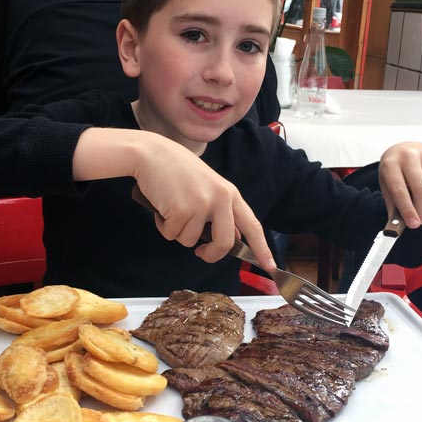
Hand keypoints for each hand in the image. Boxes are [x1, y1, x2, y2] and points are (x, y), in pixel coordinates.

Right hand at [70, 127, 274, 270]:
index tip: (270, 267)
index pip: (252, 226)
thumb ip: (220, 210)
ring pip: (191, 241)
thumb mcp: (207, 186)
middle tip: (200, 253)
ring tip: (172, 208)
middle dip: (211, 255)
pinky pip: (171, 235)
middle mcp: (220, 199)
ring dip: (177, 231)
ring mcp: (201, 205)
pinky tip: (162, 206)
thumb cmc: (176, 171)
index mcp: (230, 194)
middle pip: (225, 243)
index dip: (262, 249)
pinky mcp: (182, 210)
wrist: (151, 154)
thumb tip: (230, 239)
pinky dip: (163, 226)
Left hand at [378, 142, 421, 228]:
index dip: (407, 209)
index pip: (400, 190)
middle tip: (420, 220)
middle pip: (421, 189)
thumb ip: (394, 206)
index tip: (413, 224)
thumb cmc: (395, 172)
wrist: (404, 150)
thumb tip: (399, 226)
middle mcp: (409, 155)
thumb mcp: (387, 186)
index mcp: (390, 163)